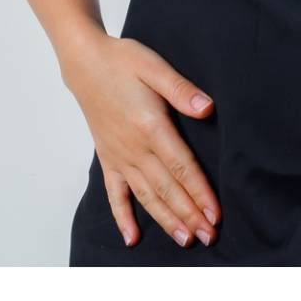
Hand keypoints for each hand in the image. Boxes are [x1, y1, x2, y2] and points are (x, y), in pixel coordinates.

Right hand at [60, 33, 220, 248]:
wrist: (84, 62)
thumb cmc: (122, 61)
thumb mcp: (154, 66)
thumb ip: (181, 90)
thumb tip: (207, 108)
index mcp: (150, 127)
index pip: (181, 168)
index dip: (200, 193)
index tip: (215, 215)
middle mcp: (134, 148)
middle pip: (167, 189)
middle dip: (190, 215)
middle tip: (210, 237)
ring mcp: (119, 156)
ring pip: (146, 196)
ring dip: (166, 220)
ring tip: (184, 240)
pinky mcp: (107, 158)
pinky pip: (115, 193)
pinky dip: (123, 216)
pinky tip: (132, 238)